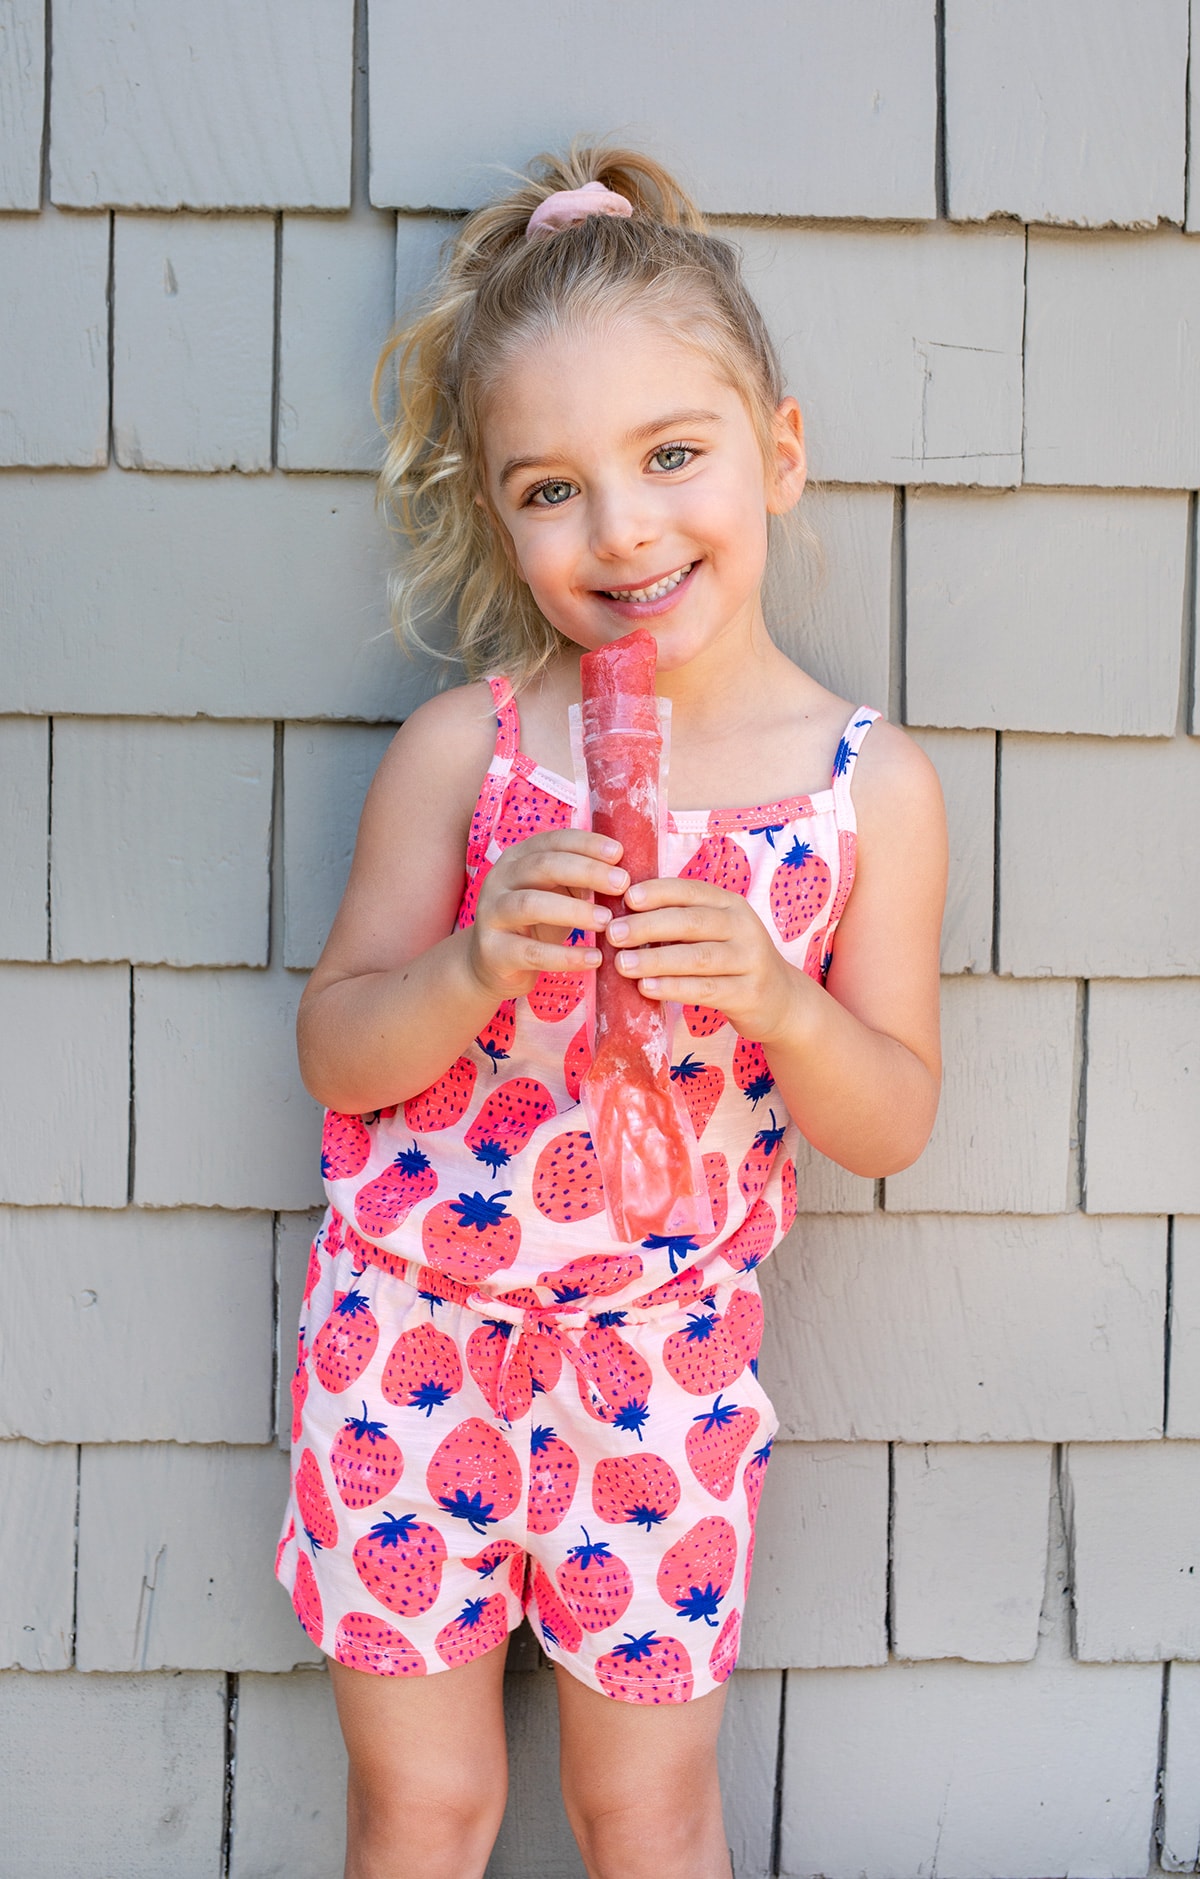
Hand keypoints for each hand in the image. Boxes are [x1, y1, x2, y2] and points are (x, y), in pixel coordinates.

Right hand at [468, 829, 628, 1001]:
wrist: (491, 965)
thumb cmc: (534, 923)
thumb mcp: (555, 894)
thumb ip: (580, 880)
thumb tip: (624, 873)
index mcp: (517, 858)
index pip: (552, 841)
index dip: (586, 844)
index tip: (618, 853)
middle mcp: (499, 879)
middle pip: (542, 867)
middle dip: (586, 872)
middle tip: (622, 884)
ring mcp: (491, 914)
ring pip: (531, 905)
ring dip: (574, 911)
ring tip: (607, 921)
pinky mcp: (493, 950)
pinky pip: (531, 952)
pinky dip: (565, 956)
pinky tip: (594, 958)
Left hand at [606, 877, 808, 1044]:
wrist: (780, 1000)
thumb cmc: (731, 960)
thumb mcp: (714, 932)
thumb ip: (680, 920)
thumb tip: (621, 913)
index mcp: (731, 904)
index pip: (692, 891)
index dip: (659, 892)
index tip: (626, 897)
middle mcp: (744, 927)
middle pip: (692, 922)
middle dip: (649, 926)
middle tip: (613, 934)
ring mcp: (750, 961)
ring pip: (697, 957)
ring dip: (656, 960)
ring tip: (622, 964)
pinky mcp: (748, 994)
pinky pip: (705, 989)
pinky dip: (673, 988)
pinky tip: (647, 988)